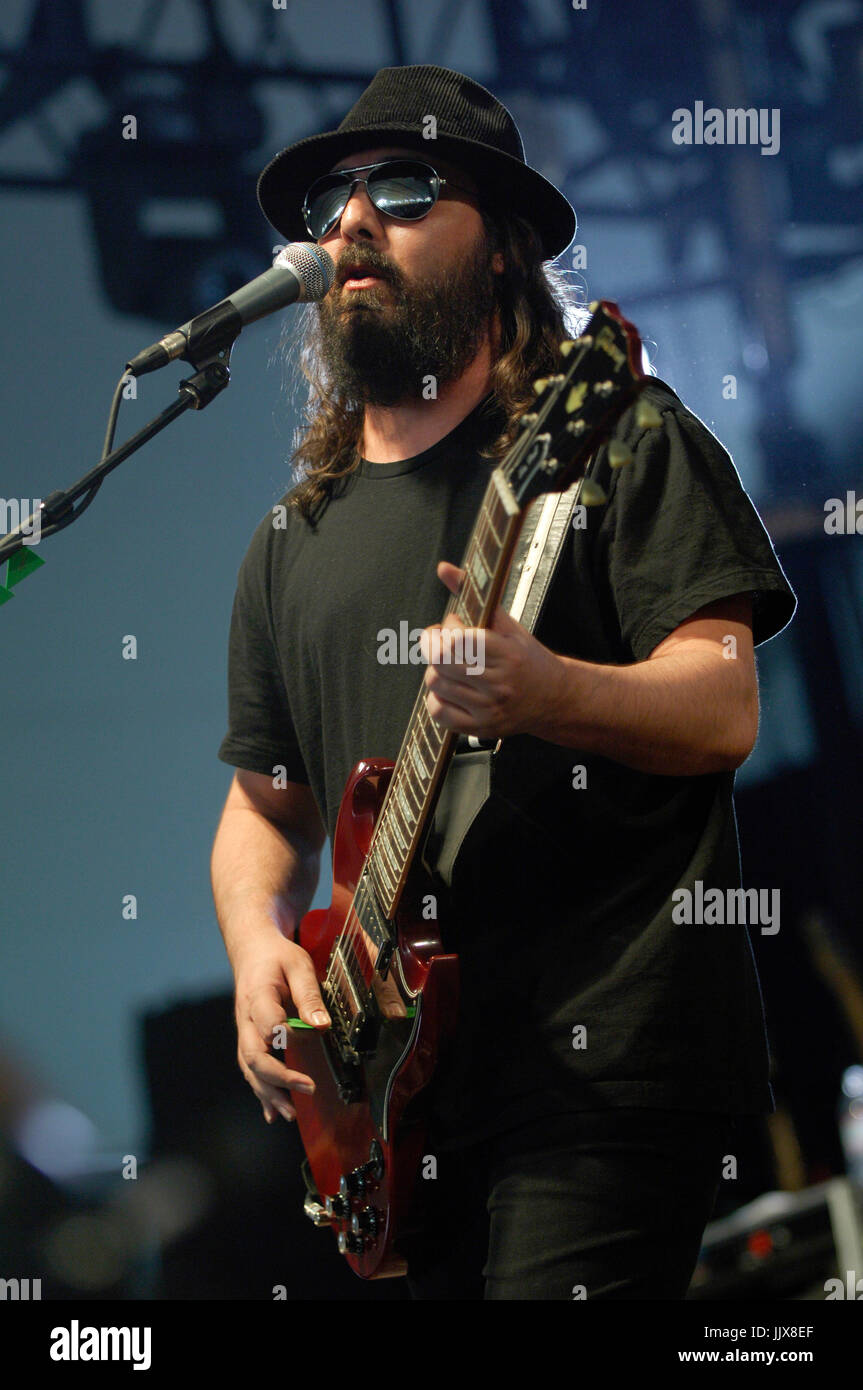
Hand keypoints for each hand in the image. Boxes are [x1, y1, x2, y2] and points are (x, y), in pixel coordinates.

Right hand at [234, 938, 329, 1124]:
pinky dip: (261, 1092)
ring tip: (290, 1113)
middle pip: (252, 1055)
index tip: (300, 1039)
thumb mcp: (298, 964)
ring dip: (268, 1092)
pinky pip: (251, 1069)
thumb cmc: (276, 957)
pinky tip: (272, 1113)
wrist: (252, 951)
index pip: (266, 1020)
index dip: (281, 1034)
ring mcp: (244, 1031)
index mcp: (258, 995)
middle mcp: (246, 1018)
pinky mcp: (248, 1039)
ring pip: (249, 1068)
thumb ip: (309, 994)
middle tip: (307, 1087)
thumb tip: (321, 1024)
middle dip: (278, 1077)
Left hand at [421, 560, 565, 739]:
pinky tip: (452, 690)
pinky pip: (438, 713)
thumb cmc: (528, 658)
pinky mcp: (480, 728)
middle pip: (439, 662)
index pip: (455, 641)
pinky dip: (437, 698)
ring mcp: (488, 709)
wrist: (554, 698)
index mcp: (506, 654)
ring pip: (435, 685)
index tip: (450, 627)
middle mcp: (498, 684)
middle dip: (434, 647)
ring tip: (454, 667)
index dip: (443, 630)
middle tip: (446, 644)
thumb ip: (473, 595)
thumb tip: (444, 568)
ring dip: (436, 671)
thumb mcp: (506, 623)